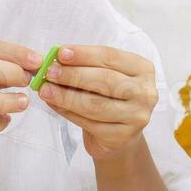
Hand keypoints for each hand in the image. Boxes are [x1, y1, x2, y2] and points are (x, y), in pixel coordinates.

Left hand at [37, 45, 156, 160]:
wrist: (119, 137)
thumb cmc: (110, 99)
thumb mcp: (104, 78)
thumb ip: (85, 67)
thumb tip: (55, 61)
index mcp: (143, 69)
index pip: (111, 57)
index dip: (84, 54)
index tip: (60, 52)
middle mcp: (145, 92)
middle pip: (104, 80)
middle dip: (73, 75)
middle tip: (49, 72)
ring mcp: (137, 116)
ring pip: (95, 104)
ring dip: (66, 96)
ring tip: (45, 90)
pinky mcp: (122, 136)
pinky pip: (89, 123)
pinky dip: (68, 112)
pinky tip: (54, 105)